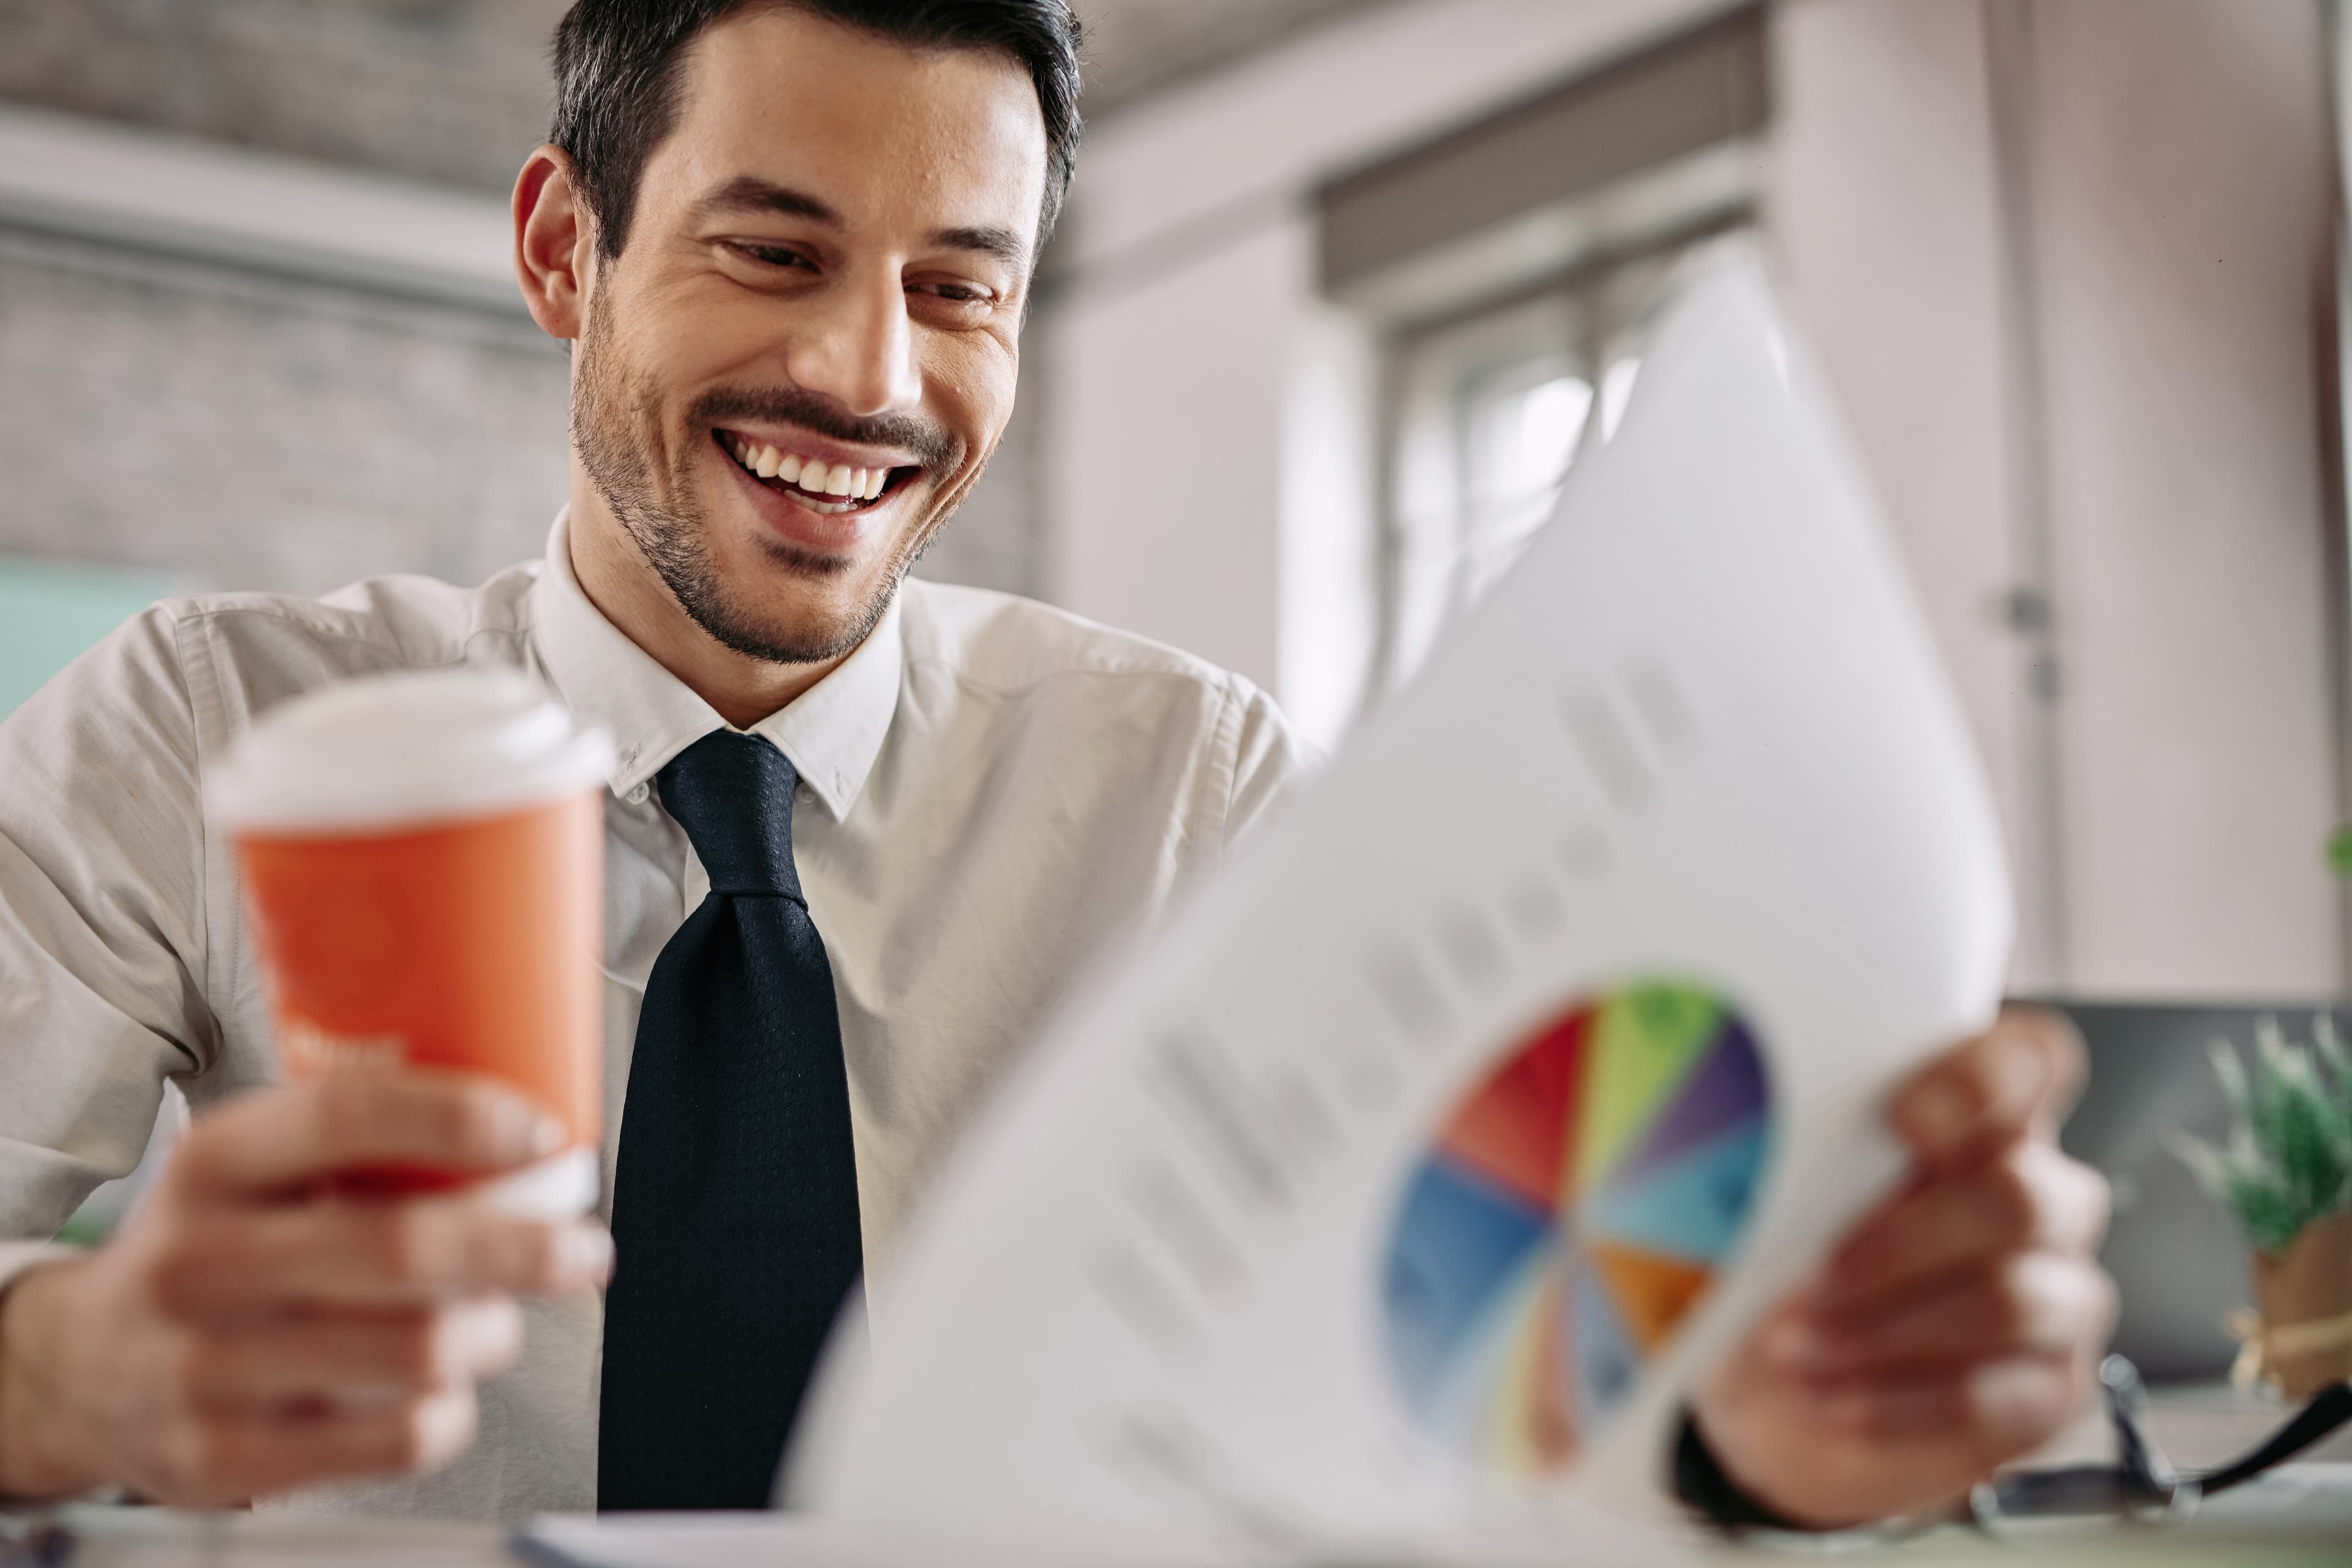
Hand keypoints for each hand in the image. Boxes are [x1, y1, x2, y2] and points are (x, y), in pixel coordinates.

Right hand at [0, 1072, 611, 1504]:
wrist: (79, 1367)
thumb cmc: (208, 1250)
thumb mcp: (249, 1168)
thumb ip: (359, 1144)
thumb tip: (525, 1129)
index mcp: (215, 1164)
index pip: (348, 1115)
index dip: (462, 1118)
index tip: (541, 1132)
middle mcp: (204, 1260)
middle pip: (404, 1246)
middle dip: (525, 1247)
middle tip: (580, 1248)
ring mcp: (209, 1365)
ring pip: (417, 1349)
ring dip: (492, 1332)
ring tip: (496, 1321)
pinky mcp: (228, 1458)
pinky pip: (396, 1436)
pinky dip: (449, 1411)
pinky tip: (441, 1389)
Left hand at [1689, 1006, 2115, 1527]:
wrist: (1778, 1389)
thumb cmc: (1780, 1267)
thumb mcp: (1768, 1202)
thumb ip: (1786, 1159)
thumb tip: (1735, 1149)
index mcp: (1978, 1123)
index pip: (2031, 1062)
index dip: (1982, 1081)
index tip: (1901, 1119)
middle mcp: (2039, 1200)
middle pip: (2019, 1196)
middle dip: (1903, 1239)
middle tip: (1814, 1271)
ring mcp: (2057, 1297)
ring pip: (2009, 1299)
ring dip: (1886, 1326)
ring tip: (1796, 1346)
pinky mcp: (2047, 1391)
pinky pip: (1992, 1396)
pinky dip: (1894, 1400)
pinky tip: (1827, 1397)